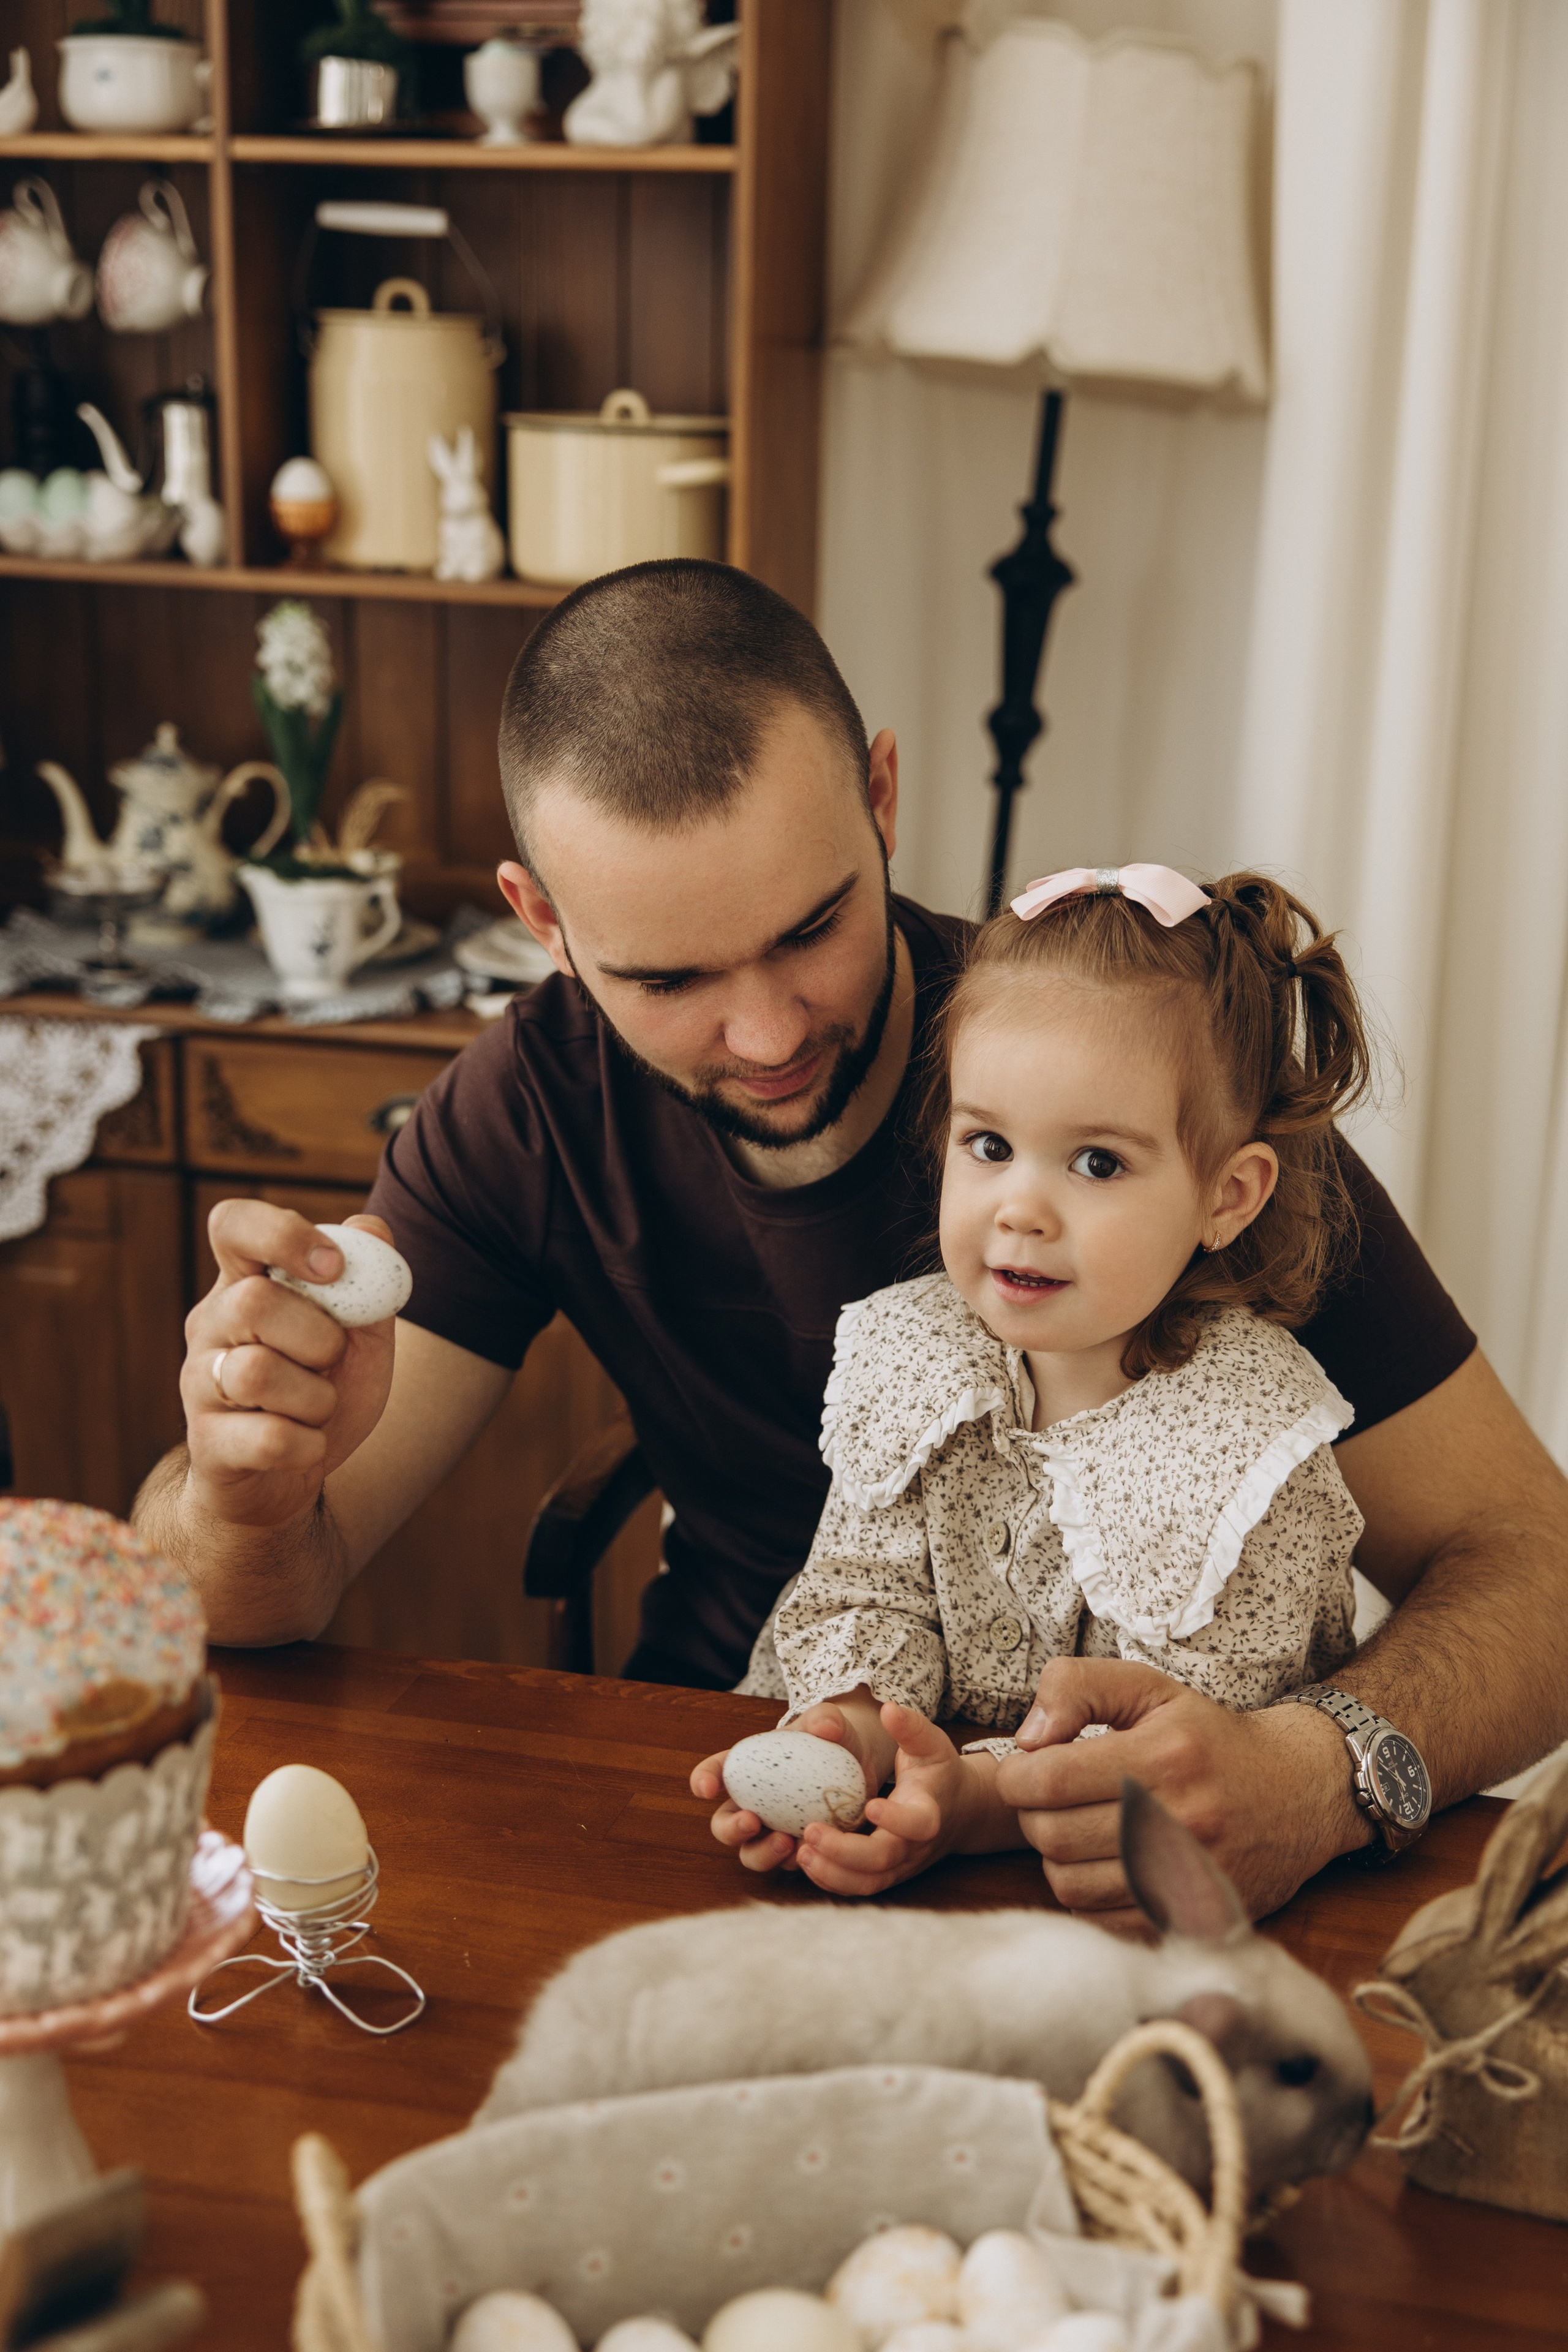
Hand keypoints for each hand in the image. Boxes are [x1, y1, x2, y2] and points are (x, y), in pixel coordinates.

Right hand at [180, 1201, 398, 1531]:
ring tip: (318, 1409)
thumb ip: (369, 1285)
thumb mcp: (360, 1337)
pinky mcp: (205, 1445)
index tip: (332, 1266)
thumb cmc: (322, 1391)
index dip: (281, 1233)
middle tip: (330, 1362)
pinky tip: (307, 1446)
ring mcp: (199, 1385)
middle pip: (252, 1302)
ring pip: (256, 1372)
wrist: (294, 1478)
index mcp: (245, 1283)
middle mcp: (210, 1326)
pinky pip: (267, 1438)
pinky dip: (308, 1446)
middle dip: (317, 1337)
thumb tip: (373, 1228)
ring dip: (316, 1397)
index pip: (231, 1224)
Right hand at [690, 1696, 880, 1876]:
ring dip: (763, 1853)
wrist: (860, 1764)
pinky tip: (812, 1853)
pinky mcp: (797, 1849)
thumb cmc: (834, 1738)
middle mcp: (753, 1804)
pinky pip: (788, 1863)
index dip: (704, 1779)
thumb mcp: (830, 1722)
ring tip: (786, 1842)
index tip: (706, 1788)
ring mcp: (772, 1831)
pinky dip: (796, 1862)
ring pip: (752, 1854)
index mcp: (748, 1767)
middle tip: (751, 1821)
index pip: (717, 1770)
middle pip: (724, 1824)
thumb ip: (826, 1718)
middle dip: (730, 1829)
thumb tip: (827, 1727)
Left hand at [691, 1702, 986, 1893]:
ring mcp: (899, 1866)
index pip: (917, 1824)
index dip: (895, 1820)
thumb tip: (889, 1709)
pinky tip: (804, 1861)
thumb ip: (911, 1727)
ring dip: (832, 1872)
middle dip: (845, 1852)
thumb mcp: (931, 1744)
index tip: (869, 1805)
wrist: (956, 1811)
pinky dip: (831, 1880)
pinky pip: (858, 1886)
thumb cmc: (937, 1772)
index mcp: (929, 1813)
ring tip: (800, 1852)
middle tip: (810, 1832)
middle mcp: (914, 1847)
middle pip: (882, 1860)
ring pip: (867, 1882)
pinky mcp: (884, 1875)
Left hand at [994, 1657, 1368, 1932]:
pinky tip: (1102, 1865)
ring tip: (1076, 1830)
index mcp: (1163, 1757)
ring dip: (1056, 1859)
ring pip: (1071, 1885)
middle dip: (1033, 1816)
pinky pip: (1104, 1922)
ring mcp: (1188, 1877)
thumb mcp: (1149, 1688)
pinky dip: (1087, 1897)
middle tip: (1048, 1800)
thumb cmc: (1211, 1738)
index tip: (1023, 1771)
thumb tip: (1028, 1737)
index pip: (1050, 1779)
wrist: (1300, 1790)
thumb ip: (1078, 1688)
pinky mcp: (1194, 1918)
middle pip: (1054, 1836)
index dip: (1017, 1776)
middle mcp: (1179, 1820)